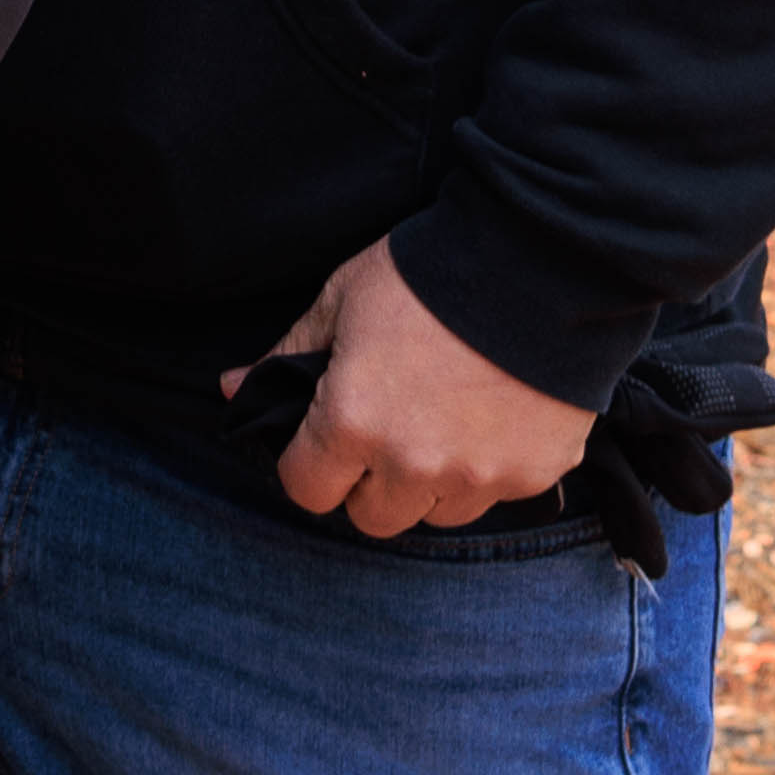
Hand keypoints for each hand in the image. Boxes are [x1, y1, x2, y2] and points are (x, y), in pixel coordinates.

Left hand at [240, 235, 593, 533]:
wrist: (540, 258)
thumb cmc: (427, 272)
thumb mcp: (341, 299)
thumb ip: (287, 354)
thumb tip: (233, 390)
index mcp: (351, 424)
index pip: (307, 489)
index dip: (308, 463)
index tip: (322, 438)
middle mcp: (412, 465)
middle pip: (373, 516)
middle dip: (369, 482)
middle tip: (385, 430)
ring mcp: (479, 477)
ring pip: (436, 512)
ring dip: (430, 482)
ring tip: (443, 420)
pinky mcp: (535, 473)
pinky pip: (496, 494)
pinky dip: (489, 467)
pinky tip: (493, 414)